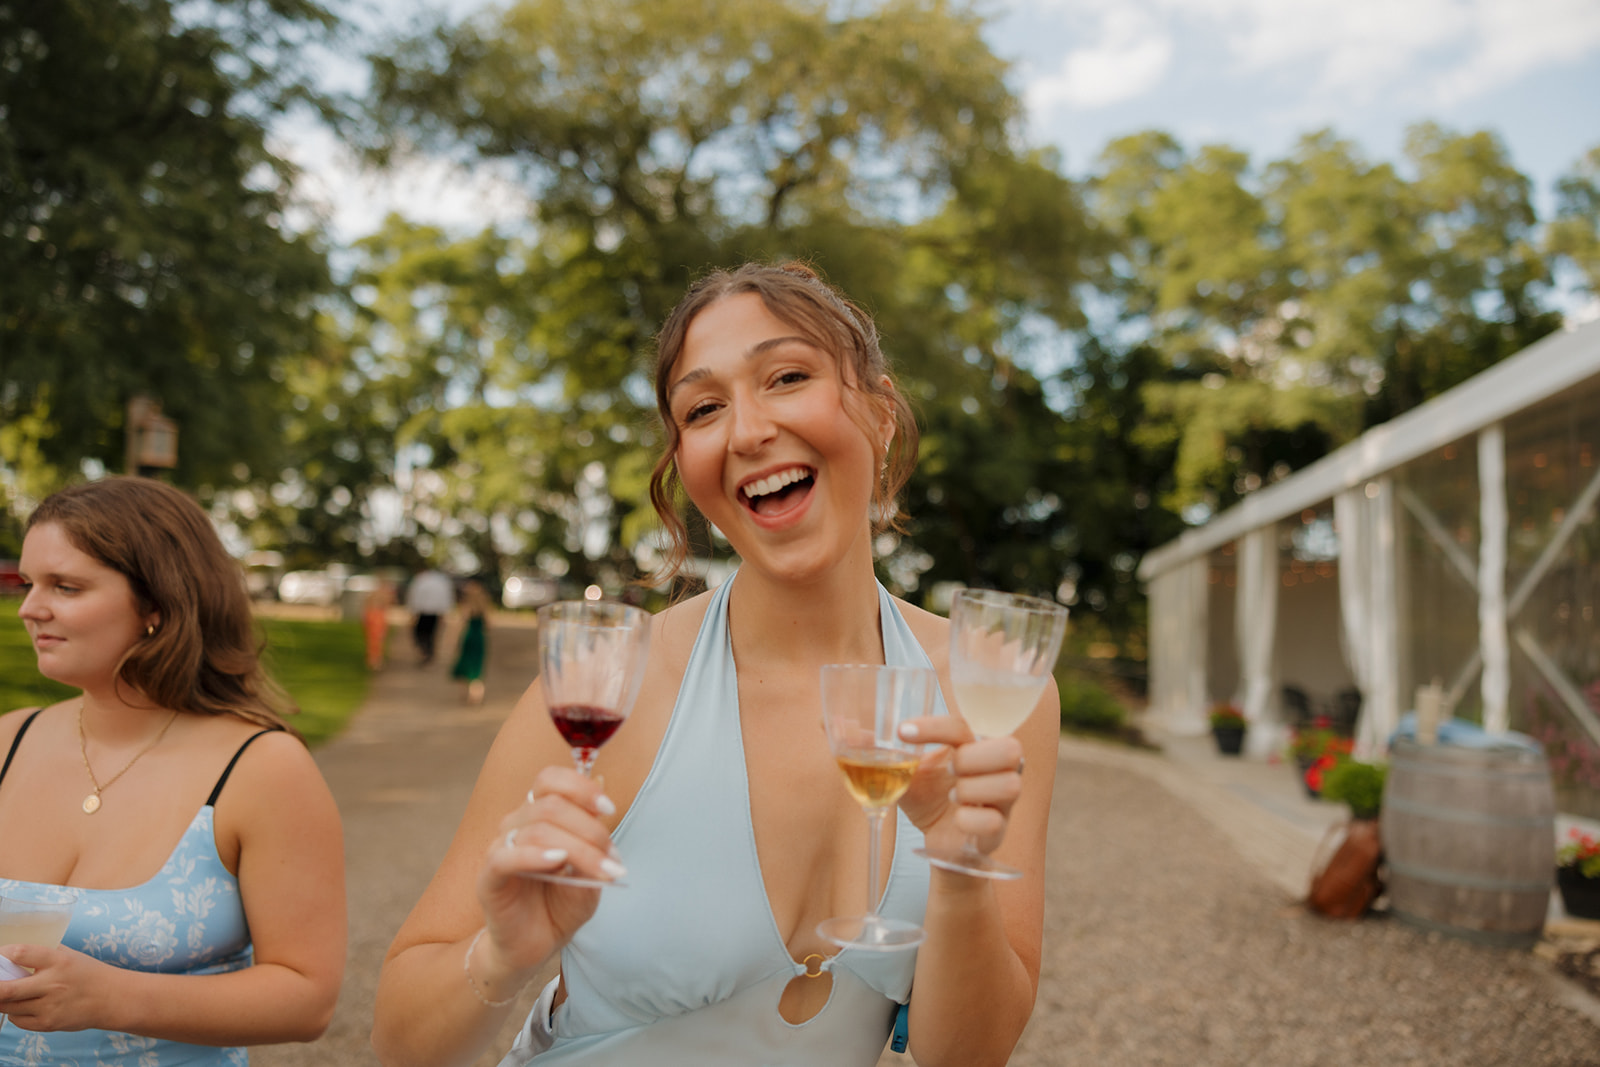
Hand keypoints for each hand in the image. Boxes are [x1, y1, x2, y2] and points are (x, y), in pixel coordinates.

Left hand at [0, 943, 112, 1031]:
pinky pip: (17, 1020)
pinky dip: (15, 1012)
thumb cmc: (87, 973)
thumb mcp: (69, 955)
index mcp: (58, 961)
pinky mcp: (47, 1023)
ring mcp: (49, 1006)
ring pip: (7, 1006)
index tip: (0, 956)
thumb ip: (42, 954)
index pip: (21, 954)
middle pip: (7, 989)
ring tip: (11, 993)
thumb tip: (9, 956)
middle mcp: (52, 984)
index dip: (3, 954)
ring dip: (3, 1000)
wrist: (111, 998)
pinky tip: (25, 1005)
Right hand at [473, 764, 619, 983]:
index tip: (608, 808)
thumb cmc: (561, 905)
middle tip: (614, 862)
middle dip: (591, 831)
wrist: (536, 946)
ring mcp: (500, 848)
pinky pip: (506, 856)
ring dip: (579, 849)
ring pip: (538, 830)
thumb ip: (594, 840)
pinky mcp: (488, 876)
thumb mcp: (590, 872)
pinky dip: (535, 855)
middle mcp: (516, 825)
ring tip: (603, 873)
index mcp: (538, 816)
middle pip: (552, 806)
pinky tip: (559, 863)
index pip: (550, 780)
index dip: (580, 787)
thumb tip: (603, 800)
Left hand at [895, 716, 1025, 857]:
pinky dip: (970, 820)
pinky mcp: (998, 831)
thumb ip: (884, 757)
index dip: (934, 726)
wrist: (938, 846)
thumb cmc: (929, 801)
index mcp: (972, 748)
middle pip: (1010, 748)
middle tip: (950, 770)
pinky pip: (995, 821)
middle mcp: (995, 770)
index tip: (903, 732)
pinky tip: (957, 819)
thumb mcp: (905, 776)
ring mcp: (1001, 802)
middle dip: (973, 758)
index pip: (962, 725)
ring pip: (1010, 784)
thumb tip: (852, 734)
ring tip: (953, 796)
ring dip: (973, 789)